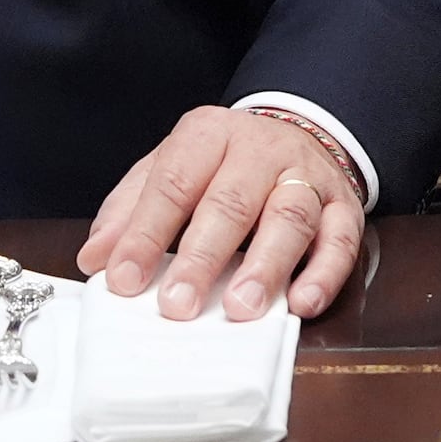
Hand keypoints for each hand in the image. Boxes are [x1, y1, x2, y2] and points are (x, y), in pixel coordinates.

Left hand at [79, 106, 365, 320]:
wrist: (299, 134)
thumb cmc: (223, 165)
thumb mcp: (169, 169)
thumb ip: (129, 210)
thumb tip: (95, 258)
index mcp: (209, 135)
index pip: (173, 183)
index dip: (145, 233)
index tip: (123, 280)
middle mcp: (261, 150)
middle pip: (231, 201)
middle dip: (202, 257)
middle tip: (178, 305)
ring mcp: (308, 176)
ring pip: (290, 216)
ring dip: (266, 266)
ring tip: (240, 308)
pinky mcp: (345, 205)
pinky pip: (342, 237)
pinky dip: (325, 273)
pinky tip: (301, 303)